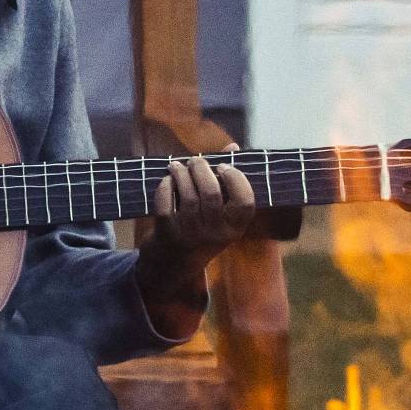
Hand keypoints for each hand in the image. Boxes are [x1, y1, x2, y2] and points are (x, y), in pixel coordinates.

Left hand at [149, 146, 257, 262]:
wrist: (174, 263)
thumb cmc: (202, 227)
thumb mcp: (220, 212)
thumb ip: (227, 178)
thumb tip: (233, 146)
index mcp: (235, 228)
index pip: (245, 201)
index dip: (236, 179)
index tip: (223, 166)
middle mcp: (216, 234)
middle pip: (211, 193)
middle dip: (201, 169)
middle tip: (194, 161)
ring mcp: (192, 236)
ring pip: (188, 196)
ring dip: (180, 174)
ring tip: (176, 166)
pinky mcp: (168, 235)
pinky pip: (166, 204)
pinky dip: (164, 188)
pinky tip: (166, 180)